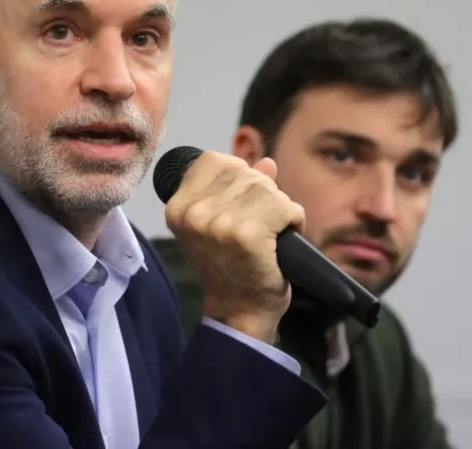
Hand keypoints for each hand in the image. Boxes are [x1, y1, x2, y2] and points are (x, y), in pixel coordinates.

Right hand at [164, 151, 304, 342]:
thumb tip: (266, 163)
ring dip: (279, 208)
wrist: (238, 312)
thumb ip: (241, 188)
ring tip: (269, 234)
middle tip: (260, 225)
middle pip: (244, 171)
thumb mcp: (222, 222)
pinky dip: (293, 221)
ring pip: (267, 188)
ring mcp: (218, 222)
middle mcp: (193, 212)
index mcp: (178, 206)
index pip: (213, 160)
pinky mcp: (246, 234)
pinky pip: (284, 207)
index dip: (236, 176)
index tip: (240, 204)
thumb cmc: (231, 267)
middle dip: (262, 193)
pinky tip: (281, 240)